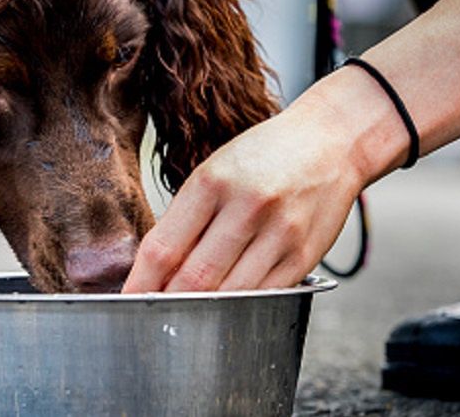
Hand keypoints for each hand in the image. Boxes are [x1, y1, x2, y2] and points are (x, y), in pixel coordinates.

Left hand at [123, 68, 405, 292]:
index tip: (127, 300)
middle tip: (150, 316)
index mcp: (212, 182)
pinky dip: (239, 308)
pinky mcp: (304, 257)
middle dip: (167, 304)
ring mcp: (279, 234)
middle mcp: (247, 207)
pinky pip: (263, 297)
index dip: (140, 283)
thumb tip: (154, 268)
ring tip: (183, 317)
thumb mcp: (214, 170)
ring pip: (229, 295)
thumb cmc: (264, 155)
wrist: (332, 142)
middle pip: (194, 278)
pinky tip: (224, 308)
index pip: (164, 247)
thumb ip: (186, 217)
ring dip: (202, 312)